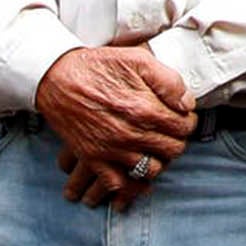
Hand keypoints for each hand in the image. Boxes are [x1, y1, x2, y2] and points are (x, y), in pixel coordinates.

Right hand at [36, 45, 195, 208]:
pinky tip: (138, 174)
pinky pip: (119, 184)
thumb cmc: (98, 67)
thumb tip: (187, 103)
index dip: (188, 121)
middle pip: (173, 150)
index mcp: (146, 109)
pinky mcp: (94, 159)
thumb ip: (168, 81)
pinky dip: (132, 185)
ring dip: (159, 160)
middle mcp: (131, 134)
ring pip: (152, 170)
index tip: (182, 116)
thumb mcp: (138, 60)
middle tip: (171, 131)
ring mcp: (112, 150)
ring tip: (156, 147)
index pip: (184, 127)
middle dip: (177, 140)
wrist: (57, 80)